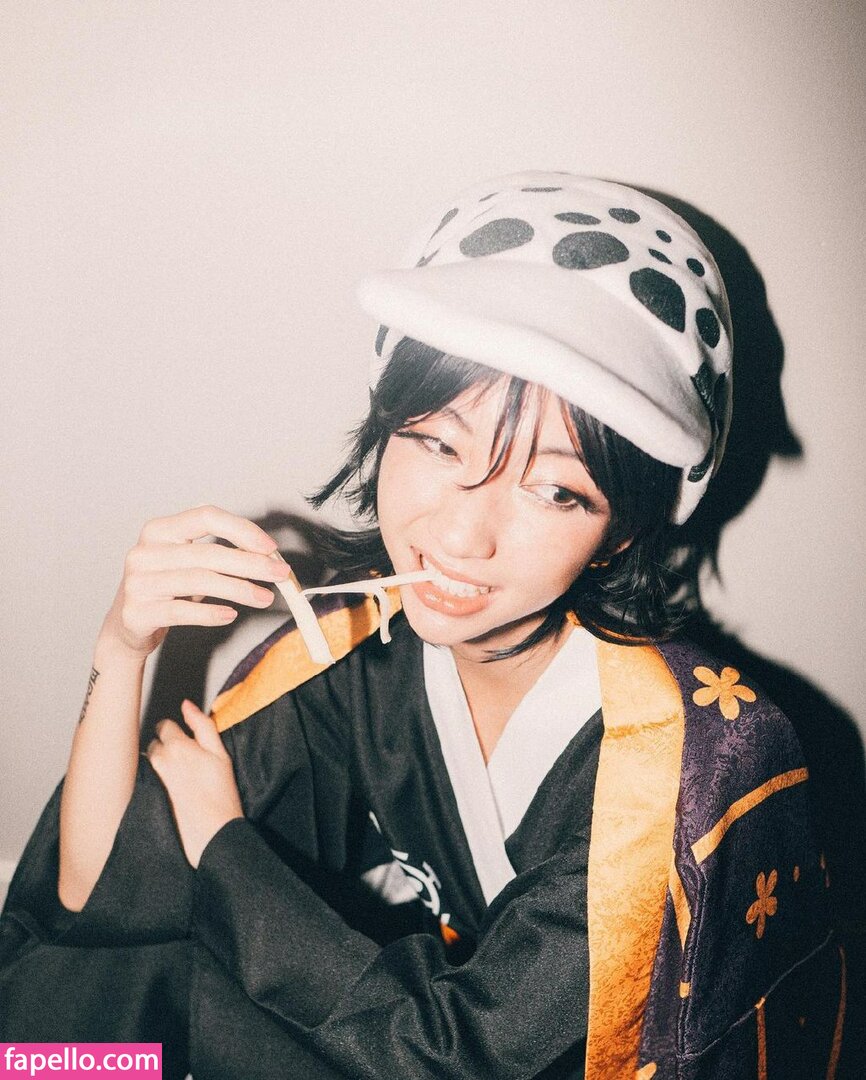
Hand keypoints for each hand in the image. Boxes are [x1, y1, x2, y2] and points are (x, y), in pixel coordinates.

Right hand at [101, 504, 291, 659]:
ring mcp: (139, 582)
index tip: (270, 547)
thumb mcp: (186, 562)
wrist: (127, 626)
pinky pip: (183, 611)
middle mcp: (145, 552)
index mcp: (159, 530)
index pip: (205, 517)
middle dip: (251, 564)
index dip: (241, 529)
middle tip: (280, 574)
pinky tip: (231, 615)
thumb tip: (267, 556)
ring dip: (240, 589)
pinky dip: (211, 614)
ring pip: (200, 581)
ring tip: (264, 598)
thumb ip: (218, 553)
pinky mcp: (138, 612)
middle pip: (209, 553)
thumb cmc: (165, 588)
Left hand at [146, 699, 243, 867]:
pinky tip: (173, 786)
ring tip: (179, 772)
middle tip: (185, 756)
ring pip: (151, 759)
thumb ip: (202, 725)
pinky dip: (158, 777)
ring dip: (161, 761)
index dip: (174, 729)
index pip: (164, 725)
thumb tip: (186, 704)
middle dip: (166, 744)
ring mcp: (153, 779)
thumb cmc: (222, 794)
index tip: (183, 737)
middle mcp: (160, 760)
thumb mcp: (220, 754)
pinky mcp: (150, 796)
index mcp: (177, 746)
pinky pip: (149, 777)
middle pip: (155, 742)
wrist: (213, 832)